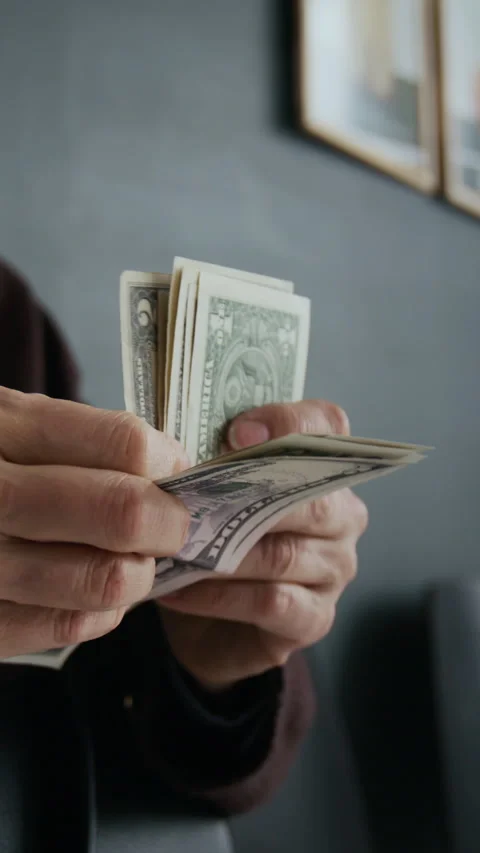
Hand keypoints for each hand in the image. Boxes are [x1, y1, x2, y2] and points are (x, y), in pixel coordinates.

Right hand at [0, 388, 188, 658]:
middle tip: (175, 527)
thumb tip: (169, 469)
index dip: (168, 464)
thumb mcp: (5, 422)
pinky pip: (61, 628)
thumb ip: (80, 439)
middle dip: (168, 524)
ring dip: (137, 576)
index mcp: (1, 426)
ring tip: (136, 564)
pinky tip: (96, 598)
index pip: (122, 445)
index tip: (178, 474)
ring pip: (99, 580)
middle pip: (121, 512)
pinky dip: (97, 615)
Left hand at [158, 400, 367, 689]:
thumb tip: (180, 448)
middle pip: (310, 500)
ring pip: (284, 555)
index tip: (235, 432)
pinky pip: (270, 602)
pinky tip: (177, 591)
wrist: (210, 626)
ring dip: (221, 553)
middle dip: (244, 500)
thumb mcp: (211, 497)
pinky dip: (219, 596)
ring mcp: (335, 571)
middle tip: (185, 502)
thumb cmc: (214, 544)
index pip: (328, 427)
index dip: (289, 423)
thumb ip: (212, 464)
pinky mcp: (316, 620)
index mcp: (321, 470)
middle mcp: (342, 517)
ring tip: (171, 550)